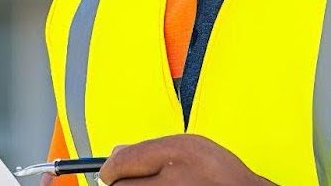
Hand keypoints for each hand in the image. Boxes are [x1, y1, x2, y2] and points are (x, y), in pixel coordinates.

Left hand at [98, 134, 271, 184]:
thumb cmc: (221, 175)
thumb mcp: (189, 147)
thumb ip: (151, 149)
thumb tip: (114, 154)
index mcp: (179, 153)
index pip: (122, 162)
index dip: (111, 168)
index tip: (109, 172)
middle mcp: (176, 179)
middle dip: (123, 184)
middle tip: (137, 183)